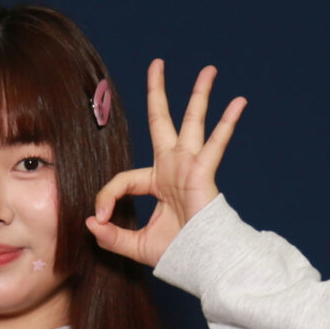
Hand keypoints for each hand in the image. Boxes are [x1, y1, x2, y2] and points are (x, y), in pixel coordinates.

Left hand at [86, 59, 247, 266]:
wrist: (203, 263)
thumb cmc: (177, 253)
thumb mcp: (134, 245)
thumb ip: (110, 236)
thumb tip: (90, 223)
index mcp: (157, 182)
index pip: (124, 179)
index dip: (107, 196)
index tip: (101, 217)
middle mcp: (174, 167)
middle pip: (163, 120)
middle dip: (158, 92)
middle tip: (158, 65)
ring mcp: (190, 166)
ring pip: (193, 121)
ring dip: (200, 94)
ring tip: (209, 70)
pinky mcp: (204, 172)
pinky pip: (216, 143)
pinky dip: (228, 122)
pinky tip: (239, 101)